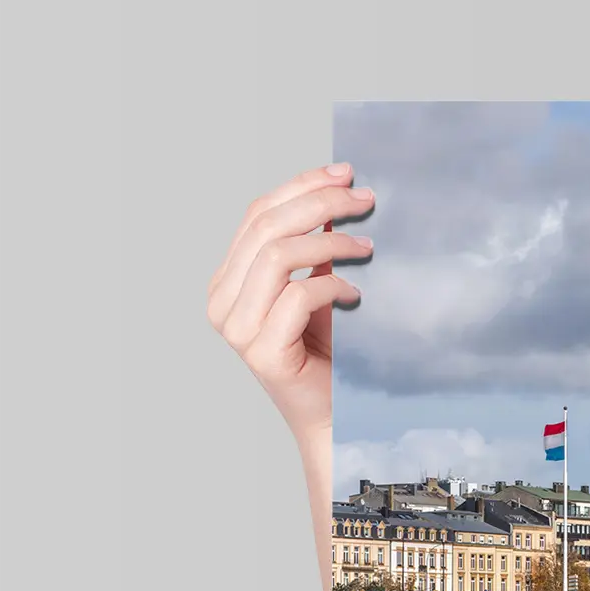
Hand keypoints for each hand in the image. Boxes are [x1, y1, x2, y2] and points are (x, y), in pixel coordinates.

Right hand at [206, 163, 374, 452]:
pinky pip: (298, 296)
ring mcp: (236, 329)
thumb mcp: (319, 290)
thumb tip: (337, 195)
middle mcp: (221, 302)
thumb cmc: (329, 354)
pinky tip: (357, 295)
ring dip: (330, 242)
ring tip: (368, 247)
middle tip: (365, 200)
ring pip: (278, 256)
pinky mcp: (262, 351)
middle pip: (266, 228)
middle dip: (320, 203)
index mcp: (227, 280)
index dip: (300, 186)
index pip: (257, 214)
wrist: (333, 417)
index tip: (344, 173)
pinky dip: (333, 286)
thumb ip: (313, 249)